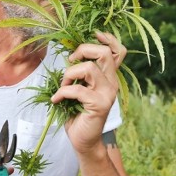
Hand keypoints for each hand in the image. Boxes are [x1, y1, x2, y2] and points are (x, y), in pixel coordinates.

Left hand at [51, 31, 126, 152]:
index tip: (94, 35)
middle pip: (104, 53)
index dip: (108, 39)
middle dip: (83, 51)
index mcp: (109, 77)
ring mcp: (107, 94)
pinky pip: (76, 90)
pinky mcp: (99, 105)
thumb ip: (81, 73)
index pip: (118, 51)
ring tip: (63, 86)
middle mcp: (112, 83)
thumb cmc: (78, 113)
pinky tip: (56, 100)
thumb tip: (70, 55)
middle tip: (70, 61)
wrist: (84, 140)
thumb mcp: (81, 88)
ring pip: (89, 68)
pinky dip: (62, 93)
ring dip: (69, 74)